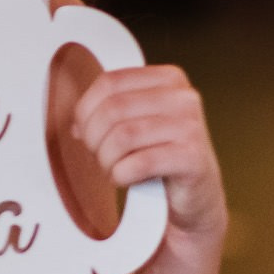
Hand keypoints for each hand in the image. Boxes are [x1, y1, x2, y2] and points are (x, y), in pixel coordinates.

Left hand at [69, 65, 226, 245]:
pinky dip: (121, 175)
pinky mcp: (192, 158)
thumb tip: (77, 125)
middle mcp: (183, 97)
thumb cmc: (160, 155)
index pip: (110, 82)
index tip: (84, 131)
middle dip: (95, 138)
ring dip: (106, 160)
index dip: (86, 109)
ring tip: (112, 169)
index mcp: (168, 79)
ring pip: (123, 136)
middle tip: (98, 156)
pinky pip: (139, 164)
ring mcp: (191, 126)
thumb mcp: (135, 126)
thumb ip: (106, 115)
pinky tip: (125, 179)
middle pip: (113, 109)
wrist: (196, 194)